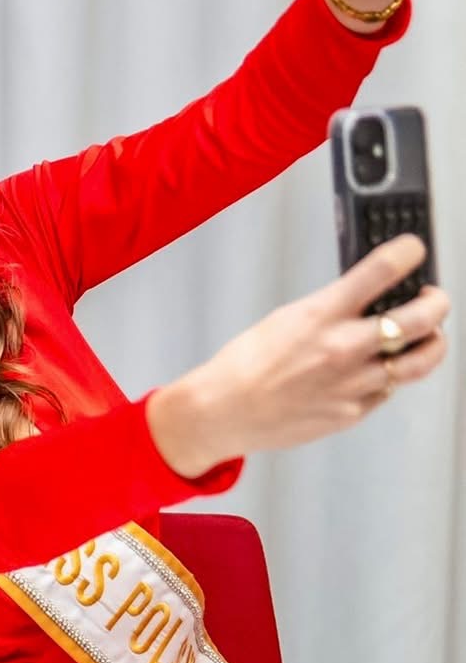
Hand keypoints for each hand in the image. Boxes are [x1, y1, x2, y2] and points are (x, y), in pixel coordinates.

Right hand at [151, 237, 448, 475]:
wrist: (224, 411)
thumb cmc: (245, 366)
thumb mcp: (286, 318)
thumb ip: (331, 309)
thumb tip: (365, 299)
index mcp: (322, 315)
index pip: (382, 270)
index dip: (408, 253)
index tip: (414, 250)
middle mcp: (344, 348)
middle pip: (422, 318)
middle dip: (438, 302)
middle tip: (435, 298)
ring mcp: (353, 383)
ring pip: (421, 361)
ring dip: (434, 344)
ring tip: (431, 337)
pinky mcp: (353, 412)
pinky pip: (389, 390)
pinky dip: (391, 378)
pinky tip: (380, 371)